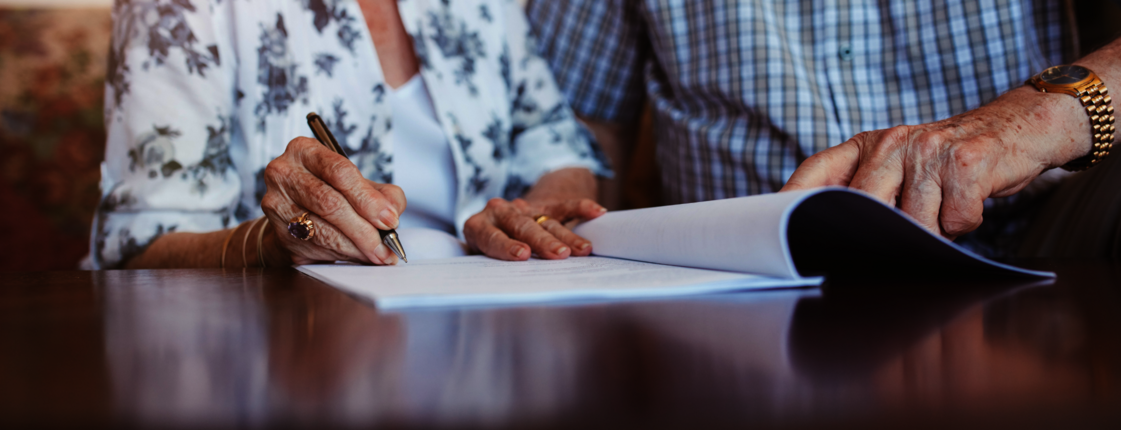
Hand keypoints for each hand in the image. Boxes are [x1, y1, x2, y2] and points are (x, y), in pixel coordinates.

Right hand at [260, 137, 406, 264]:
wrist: (296, 213)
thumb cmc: (332, 192)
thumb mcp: (359, 183)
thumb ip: (383, 194)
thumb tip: (392, 212)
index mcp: (305, 150)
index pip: (340, 172)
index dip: (368, 199)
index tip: (390, 219)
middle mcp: (284, 172)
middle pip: (330, 202)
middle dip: (364, 229)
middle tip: (387, 246)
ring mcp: (277, 203)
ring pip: (322, 230)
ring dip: (355, 247)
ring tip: (377, 255)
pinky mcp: (278, 232)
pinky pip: (315, 247)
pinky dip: (342, 255)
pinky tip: (358, 256)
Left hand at [464, 197, 607, 259]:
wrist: (498, 220)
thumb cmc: (487, 250)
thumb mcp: (479, 258)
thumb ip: (488, 268)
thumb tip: (501, 291)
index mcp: (478, 226)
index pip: (492, 236)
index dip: (506, 246)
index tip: (522, 255)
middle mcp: (499, 212)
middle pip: (522, 226)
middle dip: (542, 241)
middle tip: (559, 255)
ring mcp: (523, 207)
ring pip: (546, 220)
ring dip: (566, 236)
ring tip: (584, 250)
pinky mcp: (544, 205)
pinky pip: (564, 206)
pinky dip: (581, 208)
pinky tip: (597, 212)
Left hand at [781, 86, 1089, 238]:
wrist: (1015, 129)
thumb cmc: (946, 160)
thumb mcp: (898, 164)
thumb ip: (864, 190)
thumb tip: (824, 236)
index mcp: (866, 145)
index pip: (816, 173)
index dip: (791, 201)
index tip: (774, 231)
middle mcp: (892, 142)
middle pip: (864, 209)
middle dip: (881, 234)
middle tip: (899, 237)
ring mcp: (928, 150)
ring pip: (914, 224)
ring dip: (933, 229)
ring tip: (943, 207)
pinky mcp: (965, 164)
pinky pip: (955, 220)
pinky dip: (965, 222)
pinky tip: (968, 202)